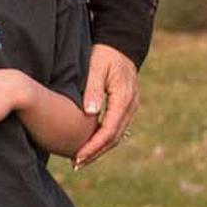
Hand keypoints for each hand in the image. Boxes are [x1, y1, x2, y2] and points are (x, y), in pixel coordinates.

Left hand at [76, 44, 141, 165]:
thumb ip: (93, 90)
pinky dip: (103, 138)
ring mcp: (130, 107)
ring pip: (116, 135)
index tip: (78, 156)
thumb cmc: (105, 53)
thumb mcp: (96, 67)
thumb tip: (90, 113)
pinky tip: (90, 143)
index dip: (93, 146)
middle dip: (95, 153)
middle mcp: (130, 106)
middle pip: (114, 138)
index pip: (108, 131)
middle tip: (76, 164)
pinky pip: (116, 128)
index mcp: (123, 99)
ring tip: (81, 158)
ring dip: (100, 148)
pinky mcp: (126, 106)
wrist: (121, 42)